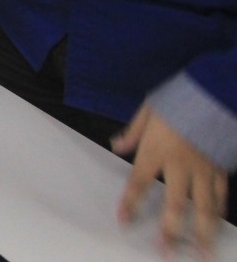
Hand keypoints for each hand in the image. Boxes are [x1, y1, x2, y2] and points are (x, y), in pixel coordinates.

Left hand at [115, 104, 229, 256]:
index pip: (139, 183)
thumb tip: (117, 145)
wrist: (216, 92)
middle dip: (171, 232)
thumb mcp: (149, 110)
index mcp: (157, 151)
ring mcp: (204, 169)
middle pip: (175, 206)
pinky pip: (221, 195)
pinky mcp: (221, 167)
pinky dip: (219, 212)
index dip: (130, 204)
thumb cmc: (179, 99)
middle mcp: (180, 166)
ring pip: (204, 208)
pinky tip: (217, 226)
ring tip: (204, 254)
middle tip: (166, 253)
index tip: (123, 221)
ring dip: (203, 233)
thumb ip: (134, 132)